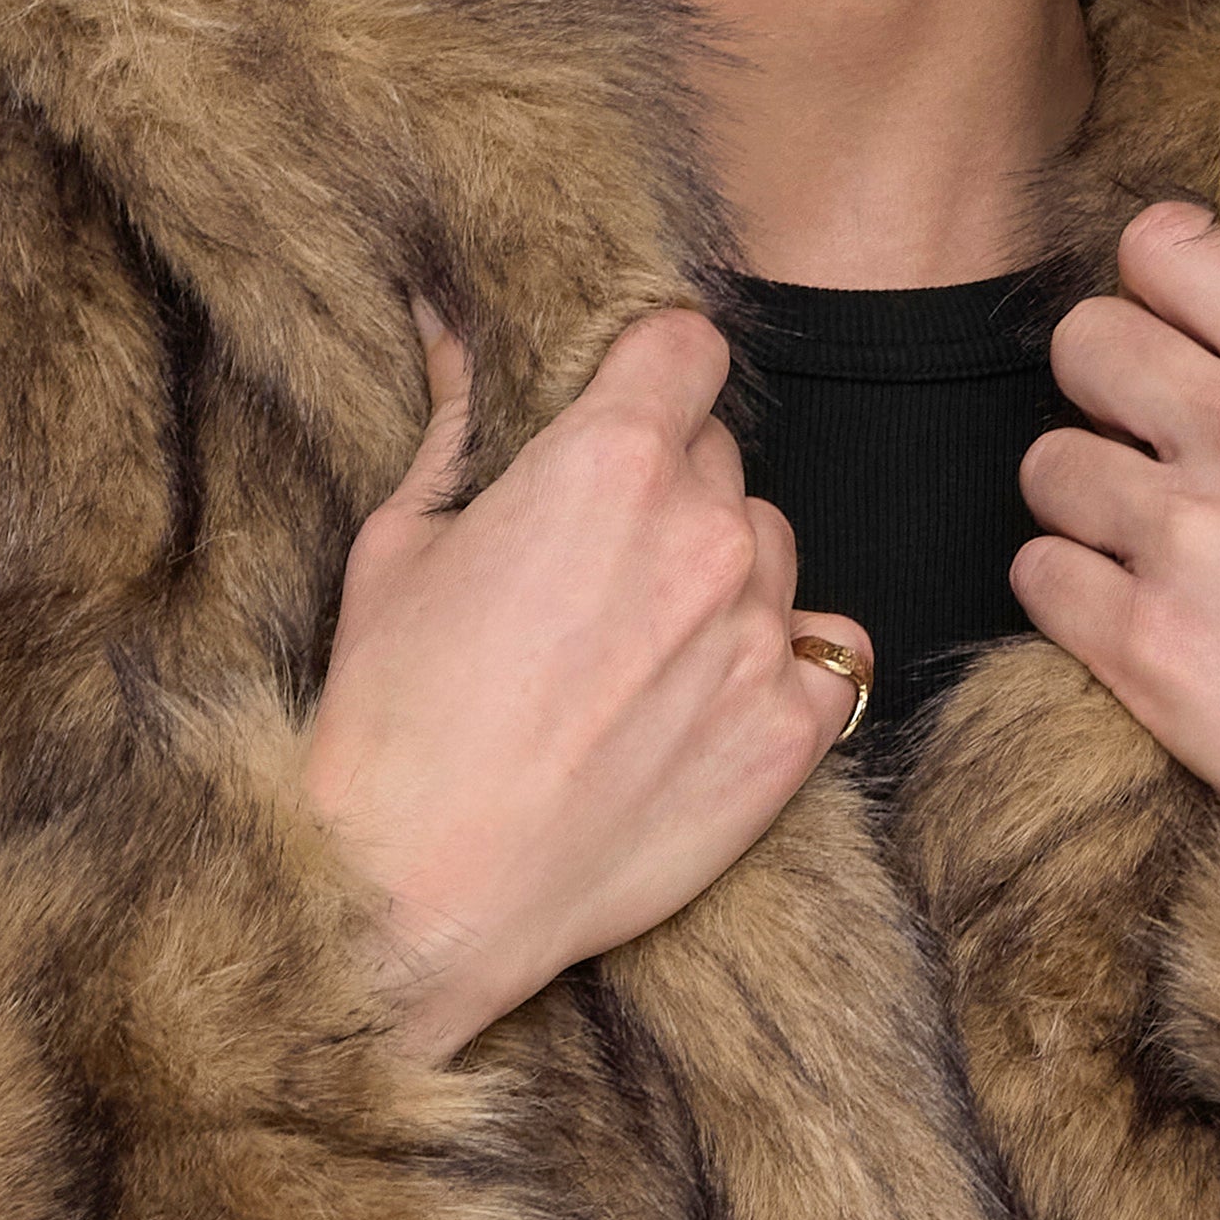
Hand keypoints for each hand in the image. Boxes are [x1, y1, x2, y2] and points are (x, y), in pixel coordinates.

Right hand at [302, 302, 869, 1063]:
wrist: (423, 891)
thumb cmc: (394, 721)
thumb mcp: (401, 545)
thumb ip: (456, 424)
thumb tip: (450, 328)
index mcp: (608, 460)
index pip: (686, 345)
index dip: (652, 371)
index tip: (624, 407)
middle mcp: (705, 530)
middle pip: (720, 453)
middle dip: (668, 486)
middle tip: (596, 565)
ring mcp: (758, 632)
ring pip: (771, 548)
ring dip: (724, 574)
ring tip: (639, 650)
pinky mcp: (791, 731)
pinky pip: (825, 652)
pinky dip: (781, 663)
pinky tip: (707, 700)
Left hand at [1014, 201, 1219, 850]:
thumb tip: (1169, 307)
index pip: (1168, 250)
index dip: (1142, 290)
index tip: (1157, 335)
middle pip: (1085, 341)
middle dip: (1097, 394)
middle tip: (1139, 453)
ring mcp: (1191, 538)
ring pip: (1046, 463)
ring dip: (1079, 508)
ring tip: (1145, 551)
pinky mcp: (1141, 640)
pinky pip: (1035, 572)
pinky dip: (1067, 596)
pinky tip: (1130, 617)